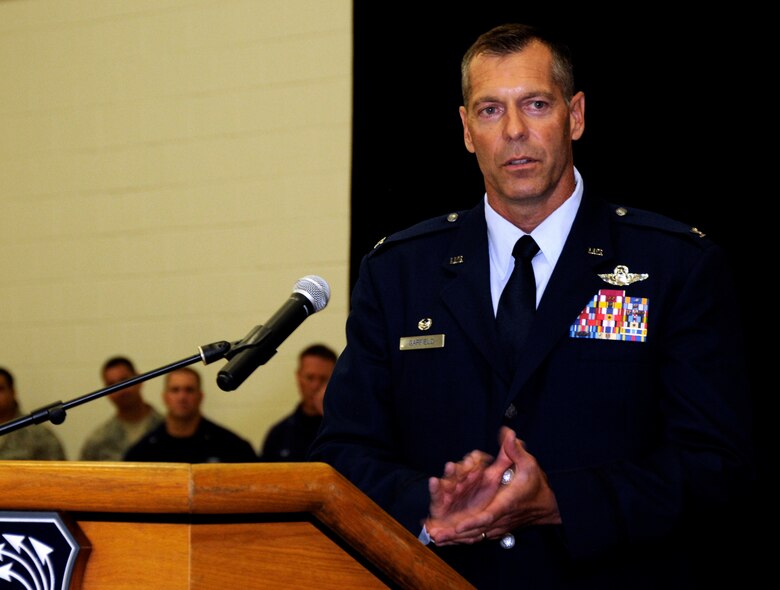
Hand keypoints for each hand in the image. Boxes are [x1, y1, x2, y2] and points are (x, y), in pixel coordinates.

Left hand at [425, 427, 559, 545]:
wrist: (547, 505)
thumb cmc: (535, 483)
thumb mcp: (528, 464)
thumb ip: (514, 450)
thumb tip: (507, 433)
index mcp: (506, 503)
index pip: (488, 516)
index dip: (472, 522)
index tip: (458, 526)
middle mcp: (501, 518)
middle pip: (477, 531)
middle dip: (456, 534)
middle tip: (437, 536)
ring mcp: (499, 526)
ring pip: (476, 536)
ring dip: (457, 539)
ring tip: (437, 540)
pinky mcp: (498, 529)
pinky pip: (479, 537)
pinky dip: (464, 540)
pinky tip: (450, 541)